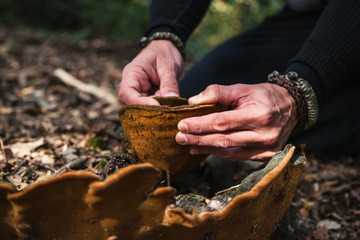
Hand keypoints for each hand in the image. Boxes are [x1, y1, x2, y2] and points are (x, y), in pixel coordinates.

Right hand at [118, 40, 183, 104]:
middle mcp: (132, 85)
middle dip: (149, 109)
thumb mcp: (169, 66)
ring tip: (171, 105)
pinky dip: (161, 108)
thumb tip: (172, 100)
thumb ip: (169, 84)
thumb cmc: (165, 53)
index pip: (127, 93)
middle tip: (167, 109)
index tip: (157, 105)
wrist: (168, 48)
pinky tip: (171, 106)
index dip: (140, 102)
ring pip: (143, 108)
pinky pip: (152, 107)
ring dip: (157, 109)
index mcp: (132, 74)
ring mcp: (140, 92)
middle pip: (132, 104)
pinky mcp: (148, 97)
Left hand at [175, 83, 297, 160]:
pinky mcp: (266, 156)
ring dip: (206, 149)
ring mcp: (267, 149)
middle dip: (198, 139)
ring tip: (189, 145)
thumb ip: (218, 92)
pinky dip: (220, 153)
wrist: (291, 107)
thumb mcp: (243, 88)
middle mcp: (264, 135)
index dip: (200, 125)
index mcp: (259, 115)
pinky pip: (238, 157)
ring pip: (229, 152)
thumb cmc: (264, 95)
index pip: (222, 123)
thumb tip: (193, 101)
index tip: (182, 125)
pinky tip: (206, 149)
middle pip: (223, 140)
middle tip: (180, 138)